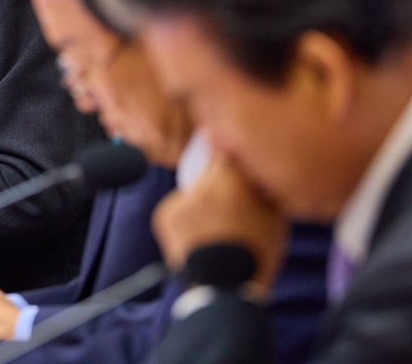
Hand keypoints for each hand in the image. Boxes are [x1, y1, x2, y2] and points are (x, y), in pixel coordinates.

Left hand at [152, 156, 288, 294]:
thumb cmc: (258, 252)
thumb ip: (263, 185)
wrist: (224, 288)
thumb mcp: (274, 216)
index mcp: (232, 181)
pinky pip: (179, 207)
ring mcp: (180, 200)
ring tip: (216, 225)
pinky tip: (200, 235)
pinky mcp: (164, 214)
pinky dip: (188, 216)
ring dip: (203, 198)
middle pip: (210, 167)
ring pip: (194, 189)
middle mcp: (202, 185)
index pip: (230, 149)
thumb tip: (256, 165)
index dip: (234, 153)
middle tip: (229, 198)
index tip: (236, 155)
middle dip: (220, 177)